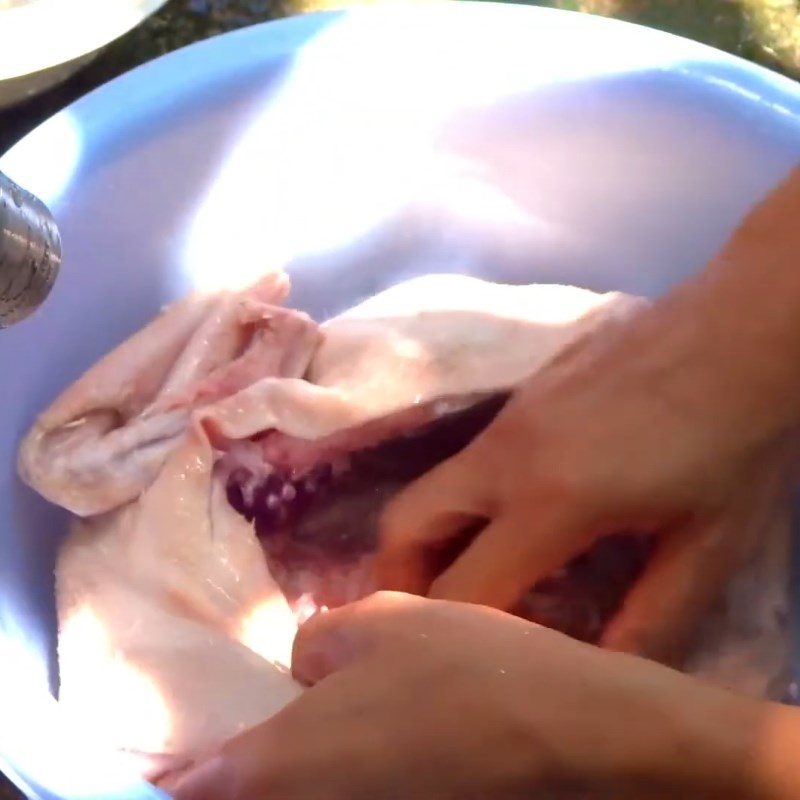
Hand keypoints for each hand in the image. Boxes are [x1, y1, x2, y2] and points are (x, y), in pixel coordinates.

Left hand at [162, 592, 765, 799]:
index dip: (163, 776)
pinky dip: (327, 766)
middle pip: (245, 791)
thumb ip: (318, 641)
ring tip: (305, 711)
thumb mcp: (380, 621)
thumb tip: (304, 663)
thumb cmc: (464, 665)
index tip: (144, 767)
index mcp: (284, 761)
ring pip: (297, 789)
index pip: (191, 787)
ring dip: (282, 765)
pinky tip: (358, 724)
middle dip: (222, 768)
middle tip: (218, 736)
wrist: (566, 729)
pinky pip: (338, 789)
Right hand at [376, 284, 793, 662]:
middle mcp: (503, 456)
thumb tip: (605, 677)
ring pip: (429, 488)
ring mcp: (505, 418)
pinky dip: (464, 504)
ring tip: (469, 577)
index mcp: (549, 501)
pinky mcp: (519, 395)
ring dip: (430, 540)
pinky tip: (514, 519)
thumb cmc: (734, 441)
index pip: (463, 588)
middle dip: (399, 582)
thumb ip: (652, 622)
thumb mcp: (708, 546)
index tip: (468, 666)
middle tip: (429, 623)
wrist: (742, 330)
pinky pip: (466, 462)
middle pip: (402, 526)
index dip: (456, 638)